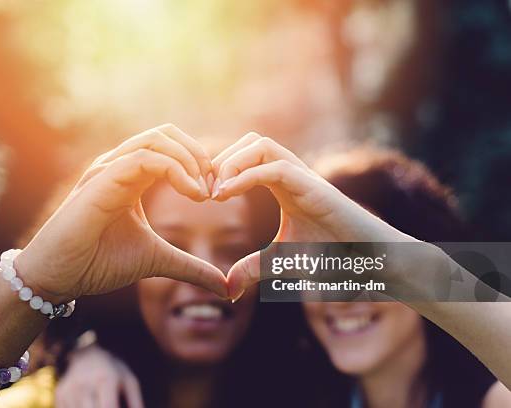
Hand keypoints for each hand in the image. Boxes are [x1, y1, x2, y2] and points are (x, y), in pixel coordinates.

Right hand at [15, 124, 226, 302]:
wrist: (59, 278)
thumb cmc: (98, 263)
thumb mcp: (157, 261)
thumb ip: (190, 267)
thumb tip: (224, 287)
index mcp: (132, 178)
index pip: (171, 148)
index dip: (199, 164)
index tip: (216, 194)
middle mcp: (120, 167)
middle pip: (166, 134)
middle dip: (198, 154)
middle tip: (214, 186)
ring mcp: (109, 170)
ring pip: (157, 139)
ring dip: (189, 160)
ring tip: (203, 192)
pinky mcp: (101, 180)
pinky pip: (144, 159)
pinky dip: (174, 169)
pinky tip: (191, 193)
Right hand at [56, 345, 142, 407]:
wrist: (85, 354)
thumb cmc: (112, 370)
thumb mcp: (129, 380)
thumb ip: (135, 402)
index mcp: (105, 380)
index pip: (108, 407)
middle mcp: (84, 385)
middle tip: (109, 405)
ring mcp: (69, 391)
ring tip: (98, 402)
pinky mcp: (59, 396)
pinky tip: (88, 403)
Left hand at [211, 132, 416, 299]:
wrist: (371, 261)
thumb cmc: (334, 256)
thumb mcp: (282, 261)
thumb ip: (254, 268)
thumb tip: (228, 288)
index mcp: (284, 184)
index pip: (247, 157)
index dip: (221, 169)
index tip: (203, 195)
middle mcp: (293, 173)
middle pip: (251, 141)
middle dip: (222, 159)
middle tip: (205, 190)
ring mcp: (305, 177)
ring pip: (261, 144)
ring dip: (232, 162)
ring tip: (215, 191)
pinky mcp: (315, 187)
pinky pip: (276, 168)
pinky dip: (246, 175)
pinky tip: (227, 194)